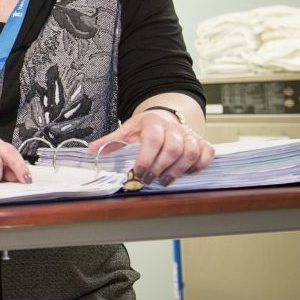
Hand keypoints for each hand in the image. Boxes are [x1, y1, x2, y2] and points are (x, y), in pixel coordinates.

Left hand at [89, 112, 213, 184]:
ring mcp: (189, 134)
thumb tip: (92, 150)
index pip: (152, 140)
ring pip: (191, 152)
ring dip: (179, 170)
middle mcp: (174, 127)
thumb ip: (111, 142)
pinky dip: (199, 165)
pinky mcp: (201, 142)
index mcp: (153, 122)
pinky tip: (186, 174)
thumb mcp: (126, 131)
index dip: (146, 159)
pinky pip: (207, 153)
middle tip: (149, 180)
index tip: (137, 173)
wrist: (164, 117)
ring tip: (164, 181)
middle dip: (161, 168)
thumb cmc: (144, 127)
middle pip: (174, 148)